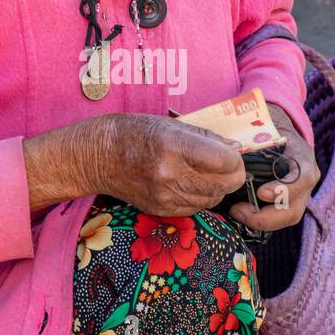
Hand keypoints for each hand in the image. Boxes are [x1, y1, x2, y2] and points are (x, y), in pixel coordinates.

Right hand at [91, 112, 246, 216]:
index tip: (232, 154)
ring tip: (206, 173)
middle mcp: (170, 174)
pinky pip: (195, 209)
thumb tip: (236, 148)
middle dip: (232, 175)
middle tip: (228, 166)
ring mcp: (164, 195)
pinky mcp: (160, 210)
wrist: (99, 156)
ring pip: (212, 200)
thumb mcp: (172, 125)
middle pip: (224, 184)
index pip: (226, 161)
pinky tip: (190, 184)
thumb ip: (207, 138)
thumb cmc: (135, 133)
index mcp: (175, 146)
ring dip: (217, 188)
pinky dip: (200, 198)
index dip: (235, 158)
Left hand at [225, 103, 318, 235]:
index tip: (261, 193)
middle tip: (238, 210)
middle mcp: (305, 178)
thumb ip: (250, 134)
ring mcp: (300, 193)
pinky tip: (240, 212)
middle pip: (295, 209)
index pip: (304, 178)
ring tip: (237, 211)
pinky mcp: (288, 202)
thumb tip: (226, 146)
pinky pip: (278, 219)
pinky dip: (259, 220)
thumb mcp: (263, 123)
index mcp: (302, 156)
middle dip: (267, 217)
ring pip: (287, 218)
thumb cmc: (267, 125)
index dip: (285, 189)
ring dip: (261, 221)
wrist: (277, 128)